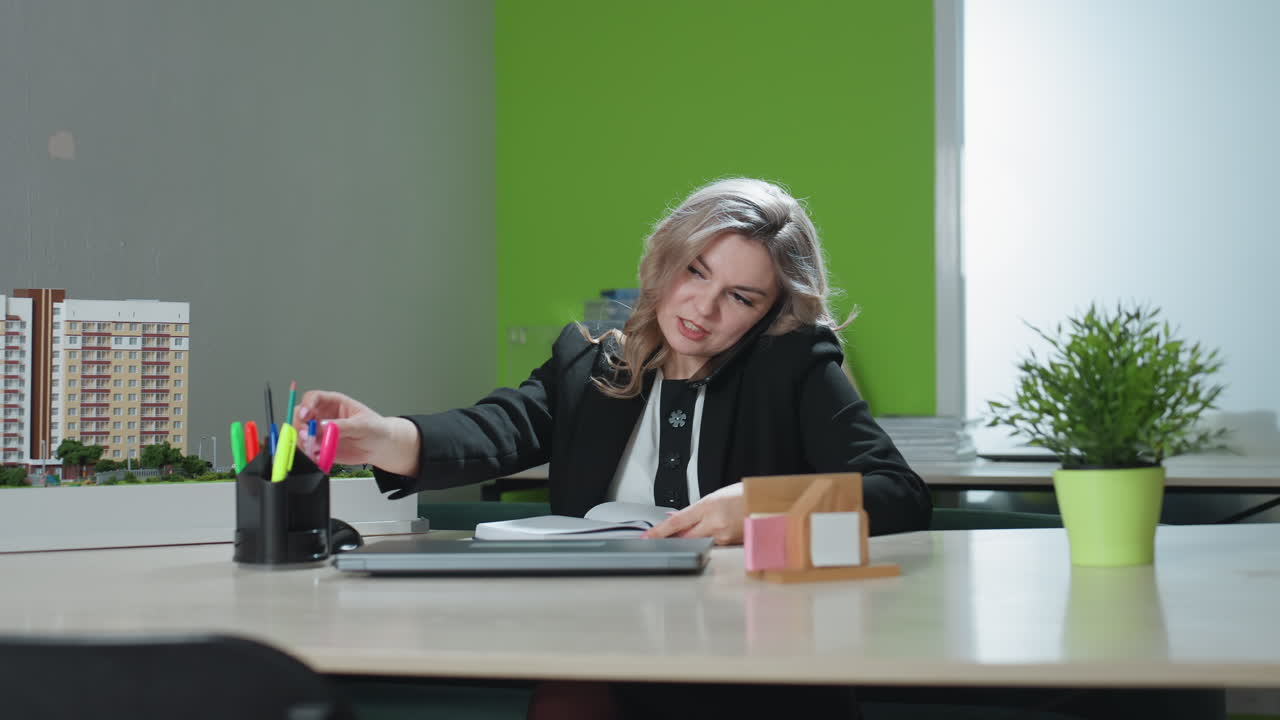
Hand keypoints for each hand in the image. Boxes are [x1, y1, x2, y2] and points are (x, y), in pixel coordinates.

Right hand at [293, 390, 419, 475]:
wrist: (381, 447)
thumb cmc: (376, 429)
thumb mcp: (362, 425)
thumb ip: (342, 426)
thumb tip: (323, 427)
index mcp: (333, 403)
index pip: (313, 398)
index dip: (306, 405)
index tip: (306, 415)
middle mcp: (323, 416)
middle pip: (300, 416)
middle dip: (301, 425)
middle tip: (308, 435)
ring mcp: (320, 432)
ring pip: (301, 434)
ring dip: (303, 442)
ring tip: (315, 449)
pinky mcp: (321, 447)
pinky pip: (309, 451)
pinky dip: (310, 455)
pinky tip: (319, 457)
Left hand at [642, 483, 746, 545]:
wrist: (766, 504)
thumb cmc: (742, 496)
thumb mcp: (714, 497)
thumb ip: (694, 511)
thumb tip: (675, 519)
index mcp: (707, 506)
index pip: (676, 522)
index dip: (659, 531)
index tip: (647, 537)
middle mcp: (714, 523)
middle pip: (684, 538)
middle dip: (673, 540)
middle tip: (662, 541)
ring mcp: (723, 537)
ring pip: (697, 543)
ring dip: (691, 541)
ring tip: (698, 531)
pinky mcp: (730, 546)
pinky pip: (711, 546)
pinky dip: (706, 543)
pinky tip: (712, 536)